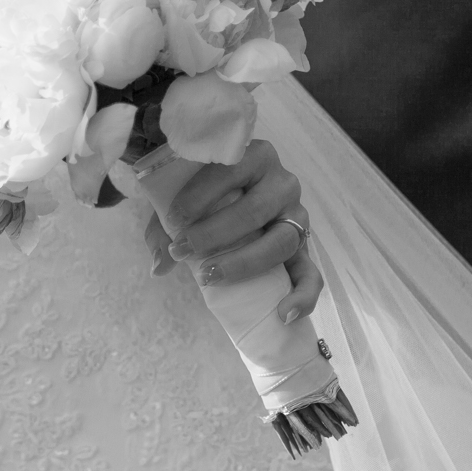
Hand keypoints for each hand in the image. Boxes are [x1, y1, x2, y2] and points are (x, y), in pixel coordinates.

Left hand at [142, 139, 322, 323]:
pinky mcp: (304, 246)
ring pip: (281, 242)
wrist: (231, 197)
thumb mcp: (182, 200)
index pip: (228, 172)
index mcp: (254, 156)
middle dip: (213, 234)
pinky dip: (303, 296)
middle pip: (253, 211)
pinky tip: (283, 314)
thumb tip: (160, 265)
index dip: (199, 198)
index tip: (173, 221)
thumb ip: (164, 227)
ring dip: (243, 263)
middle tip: (181, 251)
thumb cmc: (204, 195)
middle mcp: (282, 182)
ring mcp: (297, 215)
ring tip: (209, 277)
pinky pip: (311, 273)